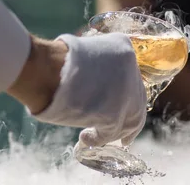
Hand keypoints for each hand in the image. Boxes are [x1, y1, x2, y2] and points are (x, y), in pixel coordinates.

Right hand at [32, 33, 146, 146]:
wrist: (51, 70)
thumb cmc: (57, 58)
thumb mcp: (86, 51)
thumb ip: (98, 64)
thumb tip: (96, 83)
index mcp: (124, 49)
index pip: (132, 75)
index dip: (128, 92)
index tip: (122, 102)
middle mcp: (131, 70)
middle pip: (137, 99)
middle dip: (131, 115)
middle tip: (125, 131)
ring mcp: (127, 94)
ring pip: (132, 119)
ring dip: (121, 132)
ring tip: (111, 139)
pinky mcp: (115, 116)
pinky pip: (111, 132)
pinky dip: (98, 138)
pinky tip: (84, 137)